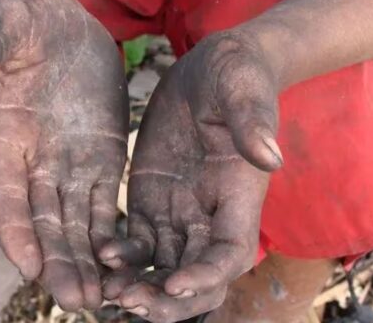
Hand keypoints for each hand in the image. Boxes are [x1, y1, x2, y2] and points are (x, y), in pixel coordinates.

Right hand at [0, 0, 127, 309]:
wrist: (66, 27)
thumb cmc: (28, 23)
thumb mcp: (7, 23)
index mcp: (5, 138)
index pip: (6, 195)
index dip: (15, 231)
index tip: (29, 267)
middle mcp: (35, 161)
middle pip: (44, 221)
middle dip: (59, 262)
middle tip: (76, 302)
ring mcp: (69, 163)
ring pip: (75, 221)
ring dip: (86, 260)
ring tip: (100, 297)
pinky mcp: (101, 158)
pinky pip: (104, 202)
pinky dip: (109, 232)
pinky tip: (121, 260)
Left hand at [100, 29, 278, 320]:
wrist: (208, 72)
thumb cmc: (236, 77)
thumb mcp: (244, 90)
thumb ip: (254, 122)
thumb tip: (270, 156)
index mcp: (239, 195)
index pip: (230, 252)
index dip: (206, 274)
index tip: (174, 283)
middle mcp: (211, 213)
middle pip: (196, 273)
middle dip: (168, 298)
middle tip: (131, 303)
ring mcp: (181, 210)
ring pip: (164, 265)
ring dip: (140, 285)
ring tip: (109, 294)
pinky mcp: (154, 201)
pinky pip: (140, 240)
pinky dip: (124, 255)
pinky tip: (102, 256)